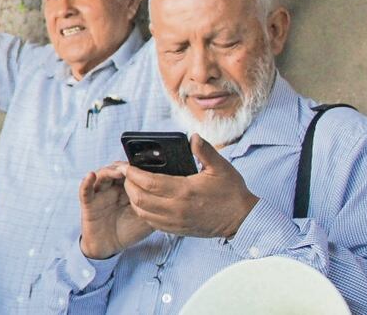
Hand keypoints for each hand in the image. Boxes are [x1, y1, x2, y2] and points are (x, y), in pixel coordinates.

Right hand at [79, 164, 153, 258]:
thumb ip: (156, 208)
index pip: (132, 174)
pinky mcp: (88, 202)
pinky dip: (86, 182)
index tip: (147, 167)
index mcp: (127, 190)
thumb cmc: (127, 231)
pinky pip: (85, 190)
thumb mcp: (147, 219)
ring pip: (102, 175)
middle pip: (117, 170)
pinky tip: (91, 176)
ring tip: (117, 170)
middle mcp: (113, 188)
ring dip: (109, 170)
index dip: (137, 169)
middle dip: (124, 167)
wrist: (108, 247)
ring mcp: (100, 194)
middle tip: (132, 167)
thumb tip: (173, 199)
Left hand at [121, 134, 258, 238]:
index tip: (124, 165)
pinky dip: (142, 211)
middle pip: (140, 198)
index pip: (149, 183)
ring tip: (132, 186)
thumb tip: (193, 137)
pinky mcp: (177, 230)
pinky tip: (143, 201)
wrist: (241, 219)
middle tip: (126, 174)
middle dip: (128, 185)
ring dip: (133, 199)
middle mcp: (177, 208)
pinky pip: (152, 222)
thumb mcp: (220, 167)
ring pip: (143, 212)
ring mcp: (176, 222)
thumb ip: (205, 151)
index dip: (132, 173)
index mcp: (185, 191)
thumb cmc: (231, 192)